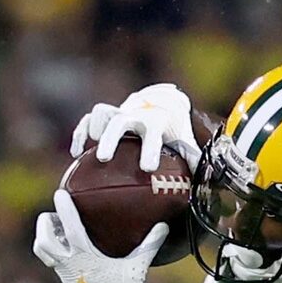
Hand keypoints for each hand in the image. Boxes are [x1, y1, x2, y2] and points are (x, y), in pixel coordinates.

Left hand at [33, 189, 166, 282]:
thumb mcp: (137, 268)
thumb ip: (149, 245)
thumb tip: (164, 226)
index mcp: (85, 257)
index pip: (70, 227)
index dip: (64, 208)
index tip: (61, 193)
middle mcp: (69, 263)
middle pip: (44, 237)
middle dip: (46, 221)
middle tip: (56, 213)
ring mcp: (63, 271)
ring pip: (41, 248)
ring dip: (43, 234)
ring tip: (55, 226)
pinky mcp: (62, 277)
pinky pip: (48, 258)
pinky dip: (49, 246)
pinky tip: (62, 242)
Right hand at [71, 83, 202, 172]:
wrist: (163, 102)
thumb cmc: (175, 129)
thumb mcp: (185, 141)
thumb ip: (192, 158)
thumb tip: (205, 180)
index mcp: (157, 120)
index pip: (153, 132)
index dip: (150, 148)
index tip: (147, 167)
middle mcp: (136, 114)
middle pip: (120, 122)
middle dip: (111, 139)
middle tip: (104, 158)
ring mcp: (119, 112)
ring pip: (102, 114)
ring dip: (94, 130)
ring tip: (91, 151)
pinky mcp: (107, 115)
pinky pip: (89, 120)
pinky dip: (81, 133)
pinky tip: (76, 153)